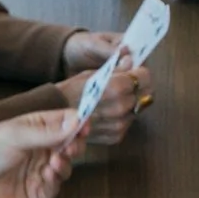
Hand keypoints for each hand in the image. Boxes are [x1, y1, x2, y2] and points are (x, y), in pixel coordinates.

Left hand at [0, 104, 89, 197]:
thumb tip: (77, 120)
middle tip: (73, 144)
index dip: (76, 120)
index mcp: (32, 129)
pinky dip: (58, 176)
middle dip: (75, 141)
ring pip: (67, 162)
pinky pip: (58, 183)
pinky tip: (48, 173)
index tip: (85, 123)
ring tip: (55, 160)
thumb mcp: (13, 136)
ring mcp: (40, 171)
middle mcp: (39, 149)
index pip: (62, 120)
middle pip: (70, 141)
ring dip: (67, 159)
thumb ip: (46, 131)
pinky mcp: (40, 193)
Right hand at [55, 32, 150, 147]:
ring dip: (131, 103)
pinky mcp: (116, 137)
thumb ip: (116, 69)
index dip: (140, 73)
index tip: (135, 71)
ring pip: (138, 109)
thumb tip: (131, 60)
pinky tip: (109, 111)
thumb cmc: (72, 91)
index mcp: (115, 88)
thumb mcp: (93, 73)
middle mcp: (120, 108)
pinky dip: (123, 117)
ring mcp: (119, 125)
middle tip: (125, 84)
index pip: (144, 77)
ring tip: (114, 98)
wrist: (53, 116)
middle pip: (145, 94)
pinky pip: (129, 123)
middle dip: (137, 87)